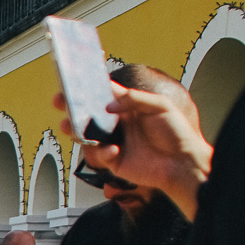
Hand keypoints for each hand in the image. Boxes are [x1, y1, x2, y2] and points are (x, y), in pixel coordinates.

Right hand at [55, 88, 211, 215]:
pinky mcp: (114, 161)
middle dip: (72, 108)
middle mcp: (119, 124)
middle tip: (62, 102)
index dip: (89, 87)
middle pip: (89, 115)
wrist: (183, 163)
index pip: (104, 94)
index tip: (74, 81)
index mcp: (129, 108)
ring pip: (86, 137)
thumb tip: (110, 104)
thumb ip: (134, 99)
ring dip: (77, 132)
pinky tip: (114, 150)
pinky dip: (102, 153)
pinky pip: (98, 156)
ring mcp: (114, 142)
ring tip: (75, 129)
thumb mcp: (160, 106)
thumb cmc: (177, 133)